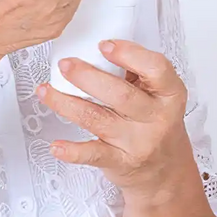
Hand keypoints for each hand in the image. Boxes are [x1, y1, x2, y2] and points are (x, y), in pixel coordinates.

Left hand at [37, 40, 206, 206]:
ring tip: (47, 91)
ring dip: (67, 103)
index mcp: (169, 94)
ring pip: (98, 119)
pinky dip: (72, 151)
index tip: (104, 45)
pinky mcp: (121, 162)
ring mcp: (138, 142)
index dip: (129, 54)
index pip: (156, 69)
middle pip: (121, 94)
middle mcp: (155, 118)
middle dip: (87, 77)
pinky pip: (94, 155)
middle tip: (66, 65)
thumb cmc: (158, 125)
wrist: (166, 171)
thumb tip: (99, 51)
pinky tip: (56, 145)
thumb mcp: (159, 96)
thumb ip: (137, 73)